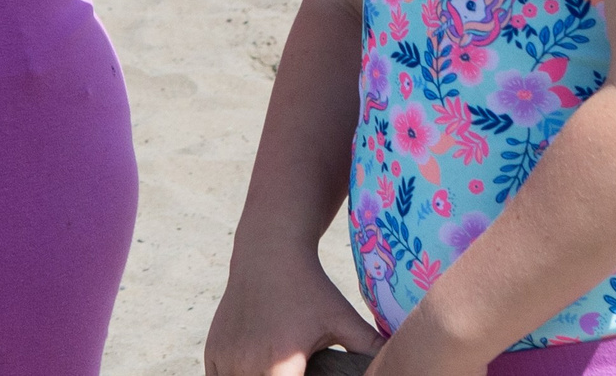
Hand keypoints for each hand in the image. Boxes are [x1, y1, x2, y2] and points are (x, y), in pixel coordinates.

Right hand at [204, 251, 385, 375]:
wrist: (269, 251)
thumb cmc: (311, 288)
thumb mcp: (343, 318)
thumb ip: (370, 347)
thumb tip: (402, 363)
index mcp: (281, 366)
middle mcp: (247, 365)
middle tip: (290, 371)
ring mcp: (226, 359)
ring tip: (272, 369)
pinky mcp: (213, 351)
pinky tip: (250, 370)